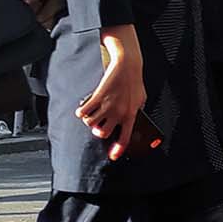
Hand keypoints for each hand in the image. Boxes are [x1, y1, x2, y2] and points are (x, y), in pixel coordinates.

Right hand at [77, 24, 146, 160]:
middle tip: (98, 123)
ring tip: (91, 113)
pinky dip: (81, 112)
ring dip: (89, 120)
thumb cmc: (134, 81)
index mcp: (131, 115)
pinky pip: (83, 112)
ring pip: (91, 123)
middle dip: (98, 130)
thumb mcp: (141, 98)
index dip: (118, 150)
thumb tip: (134, 120)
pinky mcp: (97, 96)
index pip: (125, 138)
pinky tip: (83, 108)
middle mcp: (119, 113)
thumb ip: (137, 110)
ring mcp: (107, 105)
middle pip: (102, 133)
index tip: (113, 156)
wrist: (127, 65)